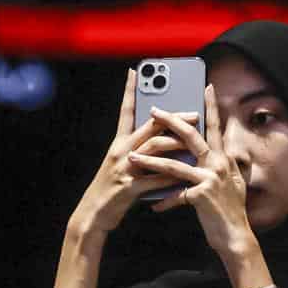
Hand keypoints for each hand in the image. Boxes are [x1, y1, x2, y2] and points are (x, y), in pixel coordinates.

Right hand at [70, 67, 196, 237]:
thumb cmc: (111, 190)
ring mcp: (124, 169)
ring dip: (176, 143)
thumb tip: (163, 141)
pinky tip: (186, 174)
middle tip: (194, 112)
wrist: (93, 216)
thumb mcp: (123, 165)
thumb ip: (141, 152)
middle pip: (149, 128)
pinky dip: (171, 176)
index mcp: (119, 143)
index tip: (135, 71)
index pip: (125, 111)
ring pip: (154, 149)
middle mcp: (121, 151)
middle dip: (173, 118)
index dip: (129, 91)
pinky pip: (155, 179)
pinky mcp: (129, 188)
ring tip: (195, 141)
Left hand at [129, 85, 256, 261]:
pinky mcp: (200, 196)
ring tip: (133, 157)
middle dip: (171, 121)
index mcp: (224, 158)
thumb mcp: (232, 182)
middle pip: (192, 136)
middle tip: (153, 110)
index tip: (206, 87)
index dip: (212, 106)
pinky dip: (163, 199)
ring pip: (175, 164)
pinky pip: (175, 194)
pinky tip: (152, 204)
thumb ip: (226, 165)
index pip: (216, 127)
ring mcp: (209, 179)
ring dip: (150, 161)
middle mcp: (219, 164)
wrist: (236, 237)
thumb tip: (225, 151)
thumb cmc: (231, 210)